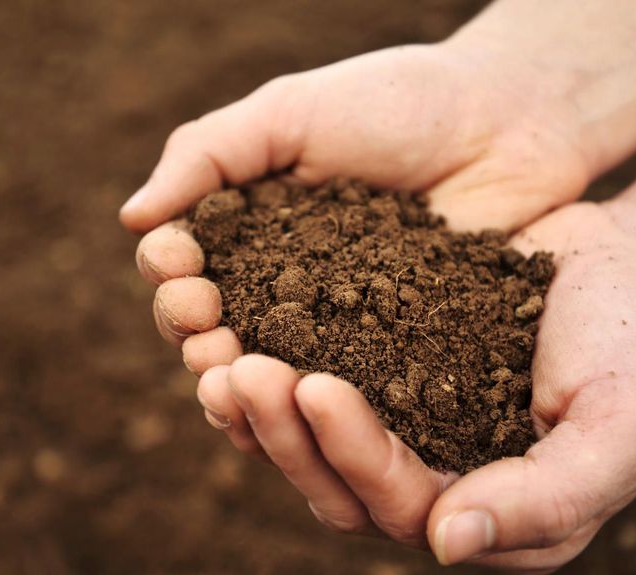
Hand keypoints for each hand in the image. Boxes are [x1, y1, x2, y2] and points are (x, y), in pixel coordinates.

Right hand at [126, 38, 599, 365]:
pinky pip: (332, 390)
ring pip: (264, 369)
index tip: (178, 264)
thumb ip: (207, 154)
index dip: (170, 273)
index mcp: (247, 226)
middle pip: (213, 327)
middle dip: (193, 330)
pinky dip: (301, 407)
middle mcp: (279, 282)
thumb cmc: (395, 103)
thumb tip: (130, 219)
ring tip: (226, 379)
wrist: (505, 123)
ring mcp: (331, 323)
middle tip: (203, 324)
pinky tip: (290, 410)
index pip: (184, 266)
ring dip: (235, 380)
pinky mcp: (383, 355)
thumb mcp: (289, 112)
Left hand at [194, 142, 635, 574]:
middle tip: (239, 370)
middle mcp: (430, 476)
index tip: (315, 387)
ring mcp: (398, 421)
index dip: (353, 453)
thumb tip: (448, 542)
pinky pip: (308, 374)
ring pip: (306, 438)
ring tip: (217, 354)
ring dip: (257, 404)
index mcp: (484, 507)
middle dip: (283, 431)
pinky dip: (271, 354)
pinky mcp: (377, 366)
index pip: (399, 502)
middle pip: (332, 482)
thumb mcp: (622, 424)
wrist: (625, 259)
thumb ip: (551, 497)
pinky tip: (233, 322)